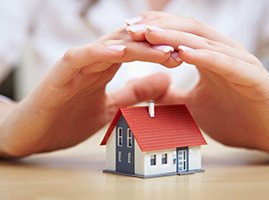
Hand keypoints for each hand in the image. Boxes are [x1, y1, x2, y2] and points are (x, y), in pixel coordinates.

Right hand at [0, 28, 180, 156]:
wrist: (31, 134)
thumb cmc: (67, 119)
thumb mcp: (111, 107)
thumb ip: (135, 93)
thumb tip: (166, 81)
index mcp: (104, 68)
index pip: (136, 52)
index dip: (160, 52)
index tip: (184, 56)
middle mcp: (92, 62)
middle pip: (128, 45)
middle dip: (154, 45)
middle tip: (181, 48)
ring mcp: (75, 66)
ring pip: (108, 47)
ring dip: (136, 46)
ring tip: (161, 47)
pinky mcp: (58, 75)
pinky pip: (80, 57)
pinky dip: (100, 53)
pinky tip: (120, 51)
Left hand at [127, 12, 268, 153]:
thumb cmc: (233, 117)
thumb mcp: (192, 106)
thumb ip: (172, 97)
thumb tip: (149, 92)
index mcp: (211, 57)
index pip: (180, 34)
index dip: (155, 29)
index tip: (128, 30)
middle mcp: (225, 53)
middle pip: (189, 31)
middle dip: (159, 27)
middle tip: (131, 27)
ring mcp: (240, 63)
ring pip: (205, 43)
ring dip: (175, 37)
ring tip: (149, 34)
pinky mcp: (253, 78)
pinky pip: (226, 64)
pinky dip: (204, 57)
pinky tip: (183, 53)